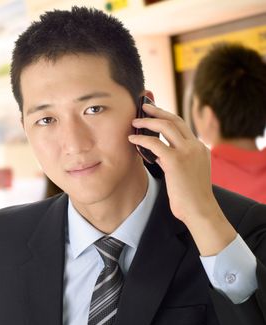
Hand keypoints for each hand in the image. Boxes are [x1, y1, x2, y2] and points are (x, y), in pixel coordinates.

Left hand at [128, 103, 235, 254]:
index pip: (182, 126)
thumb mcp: (185, 174)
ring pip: (166, 126)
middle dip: (157, 110)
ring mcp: (187, 152)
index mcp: (200, 148)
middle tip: (144, 105)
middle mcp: (195, 146)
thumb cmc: (191, 198)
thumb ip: (173, 161)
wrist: (200, 211)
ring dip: (148, 121)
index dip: (166, 117)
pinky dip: (141, 139)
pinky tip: (131, 139)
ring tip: (134, 121)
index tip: (154, 112)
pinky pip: (155, 143)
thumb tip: (158, 154)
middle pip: (175, 119)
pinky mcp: (176, 160)